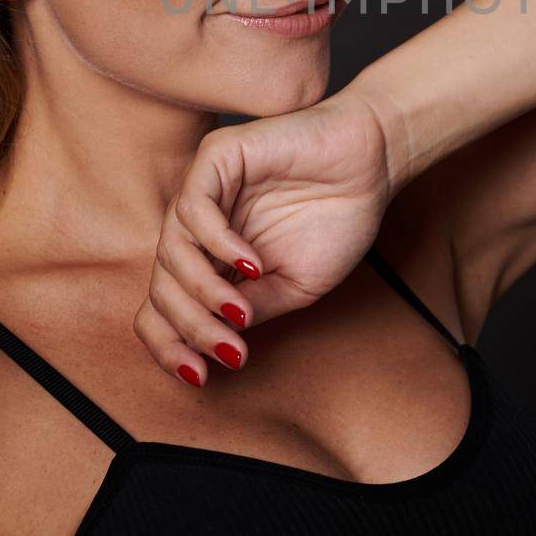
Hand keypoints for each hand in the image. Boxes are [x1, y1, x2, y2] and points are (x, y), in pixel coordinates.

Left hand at [132, 88, 395, 386]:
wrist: (373, 163)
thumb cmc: (338, 220)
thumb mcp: (296, 287)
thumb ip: (253, 309)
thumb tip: (213, 343)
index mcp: (212, 261)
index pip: (165, 307)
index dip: (170, 346)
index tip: (199, 377)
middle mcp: (198, 230)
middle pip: (162, 287)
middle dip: (191, 327)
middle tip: (229, 350)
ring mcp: (204, 192)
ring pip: (171, 251)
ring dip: (202, 291)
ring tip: (241, 309)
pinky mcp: (216, 158)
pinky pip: (194, 208)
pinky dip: (217, 243)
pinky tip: (251, 262)